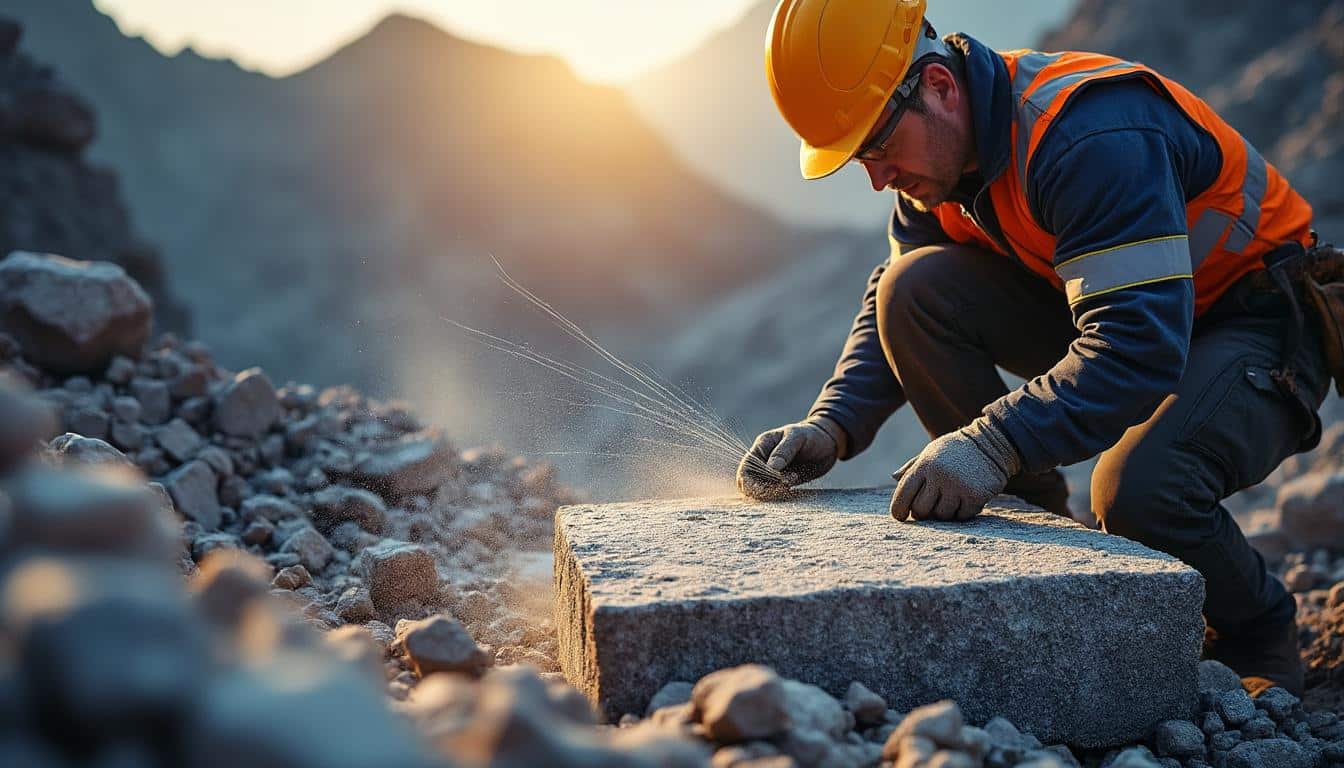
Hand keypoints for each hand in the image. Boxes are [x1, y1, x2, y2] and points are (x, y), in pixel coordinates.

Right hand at [737, 417, 844, 499]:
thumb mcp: (797, 437)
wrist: (828, 443)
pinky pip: (776, 492)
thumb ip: (784, 451)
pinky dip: (782, 493)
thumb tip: (772, 468)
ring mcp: (774, 473)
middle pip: (750, 482)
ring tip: (794, 478)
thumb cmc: (811, 434)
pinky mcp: (784, 482)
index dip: (749, 481)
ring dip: (774, 491)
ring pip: (763, 489)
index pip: (746, 467)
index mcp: (762, 447)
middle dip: (761, 489)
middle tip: (782, 487)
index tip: (762, 489)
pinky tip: (793, 485)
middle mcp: (764, 461)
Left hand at [889, 418, 1020, 521]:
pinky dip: (963, 512)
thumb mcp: (932, 452)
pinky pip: (962, 517)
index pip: (903, 493)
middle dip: (924, 513)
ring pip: (942, 516)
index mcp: (925, 464)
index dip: (898, 509)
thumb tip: (893, 477)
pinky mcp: (976, 495)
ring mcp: (958, 486)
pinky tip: (966, 499)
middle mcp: (939, 475)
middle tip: (930, 508)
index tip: (900, 516)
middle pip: (921, 510)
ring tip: (951, 499)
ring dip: (946, 512)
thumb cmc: (957, 450)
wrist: (992, 443)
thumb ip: (913, 466)